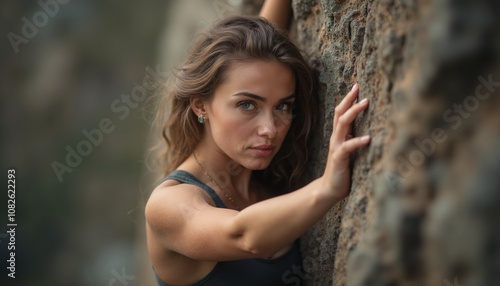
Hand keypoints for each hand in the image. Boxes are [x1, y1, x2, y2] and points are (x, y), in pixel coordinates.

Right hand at [322, 84, 369, 199]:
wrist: (329, 189)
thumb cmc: (342, 171)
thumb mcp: (349, 152)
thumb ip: (353, 140)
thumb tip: (365, 130)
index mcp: (339, 136)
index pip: (341, 113)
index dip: (347, 99)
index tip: (356, 86)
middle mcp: (336, 139)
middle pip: (340, 114)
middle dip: (349, 100)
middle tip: (359, 88)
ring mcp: (337, 147)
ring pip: (342, 125)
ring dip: (353, 113)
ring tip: (365, 103)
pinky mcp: (339, 159)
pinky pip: (347, 147)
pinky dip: (357, 141)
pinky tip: (368, 138)